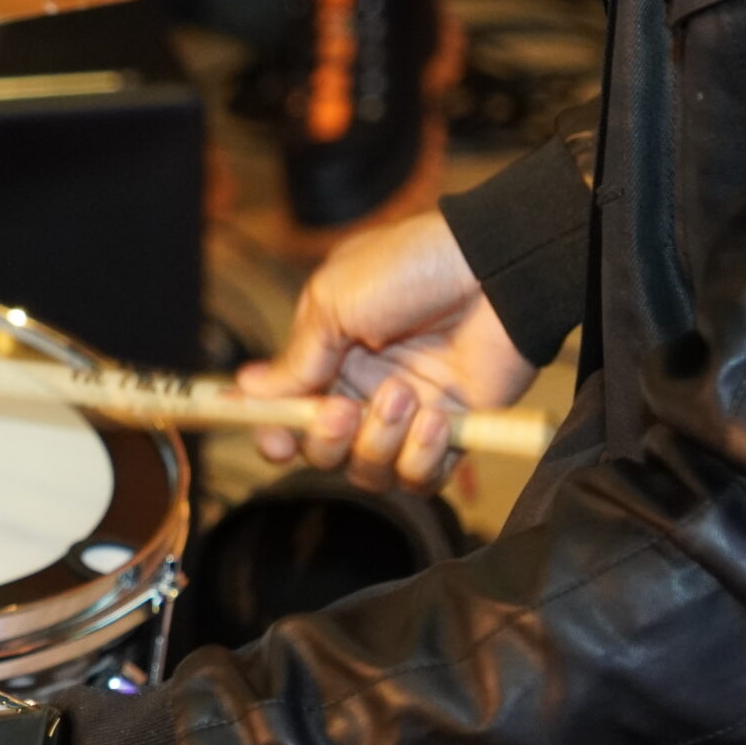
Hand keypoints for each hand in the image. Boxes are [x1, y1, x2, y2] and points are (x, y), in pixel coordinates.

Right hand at [237, 211, 536, 494]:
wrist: (496, 268)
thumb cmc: (412, 267)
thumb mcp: (334, 298)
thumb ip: (297, 356)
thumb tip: (249, 389)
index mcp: (330, 357)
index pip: (288, 413)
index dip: (274, 433)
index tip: (274, 442)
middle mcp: (364, 391)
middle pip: (323, 452)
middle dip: (326, 440)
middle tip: (344, 410)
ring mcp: (408, 415)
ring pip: (370, 470)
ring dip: (380, 441)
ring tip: (404, 395)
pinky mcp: (453, 432)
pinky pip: (422, 477)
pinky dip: (423, 457)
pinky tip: (438, 416)